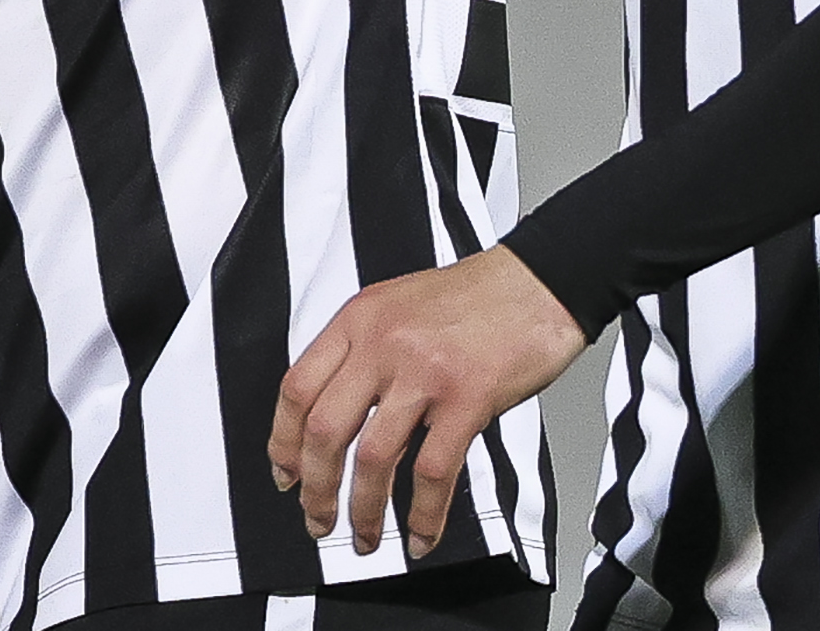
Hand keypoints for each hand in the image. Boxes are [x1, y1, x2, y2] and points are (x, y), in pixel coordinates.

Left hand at [266, 247, 584, 559]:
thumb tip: (336, 410)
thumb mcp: (397, 306)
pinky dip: (423, 515)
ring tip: (365, 537)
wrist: (536, 282)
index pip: (297, 388)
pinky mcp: (467, 399)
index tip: (285, 473)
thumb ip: (363, 350)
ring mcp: (424, 372)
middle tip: (319, 519)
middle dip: (316, 489)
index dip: (283, 441)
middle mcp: (383, 344)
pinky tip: (421, 534)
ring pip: (373, 458)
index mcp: (359, 320)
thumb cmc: (474, 296)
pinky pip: (433, 472)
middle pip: (325, 430)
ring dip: (363, 511)